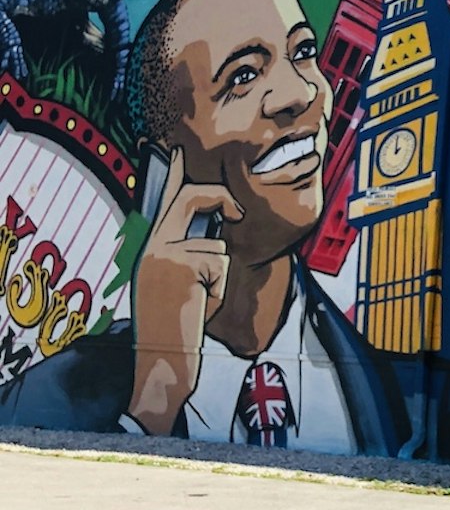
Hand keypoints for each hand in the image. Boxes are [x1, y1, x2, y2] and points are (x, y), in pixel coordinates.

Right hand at [126, 147, 240, 435]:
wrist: (162, 361)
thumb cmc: (176, 326)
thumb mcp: (179, 284)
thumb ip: (190, 255)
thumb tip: (219, 228)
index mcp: (151, 248)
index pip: (164, 202)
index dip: (174, 175)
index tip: (175, 148)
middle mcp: (151, 246)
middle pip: (189, 199)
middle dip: (218, 198)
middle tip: (237, 213)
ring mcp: (161, 254)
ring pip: (216, 246)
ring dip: (219, 277)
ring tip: (199, 300)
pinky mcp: (177, 265)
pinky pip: (220, 266)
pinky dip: (220, 289)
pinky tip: (200, 306)